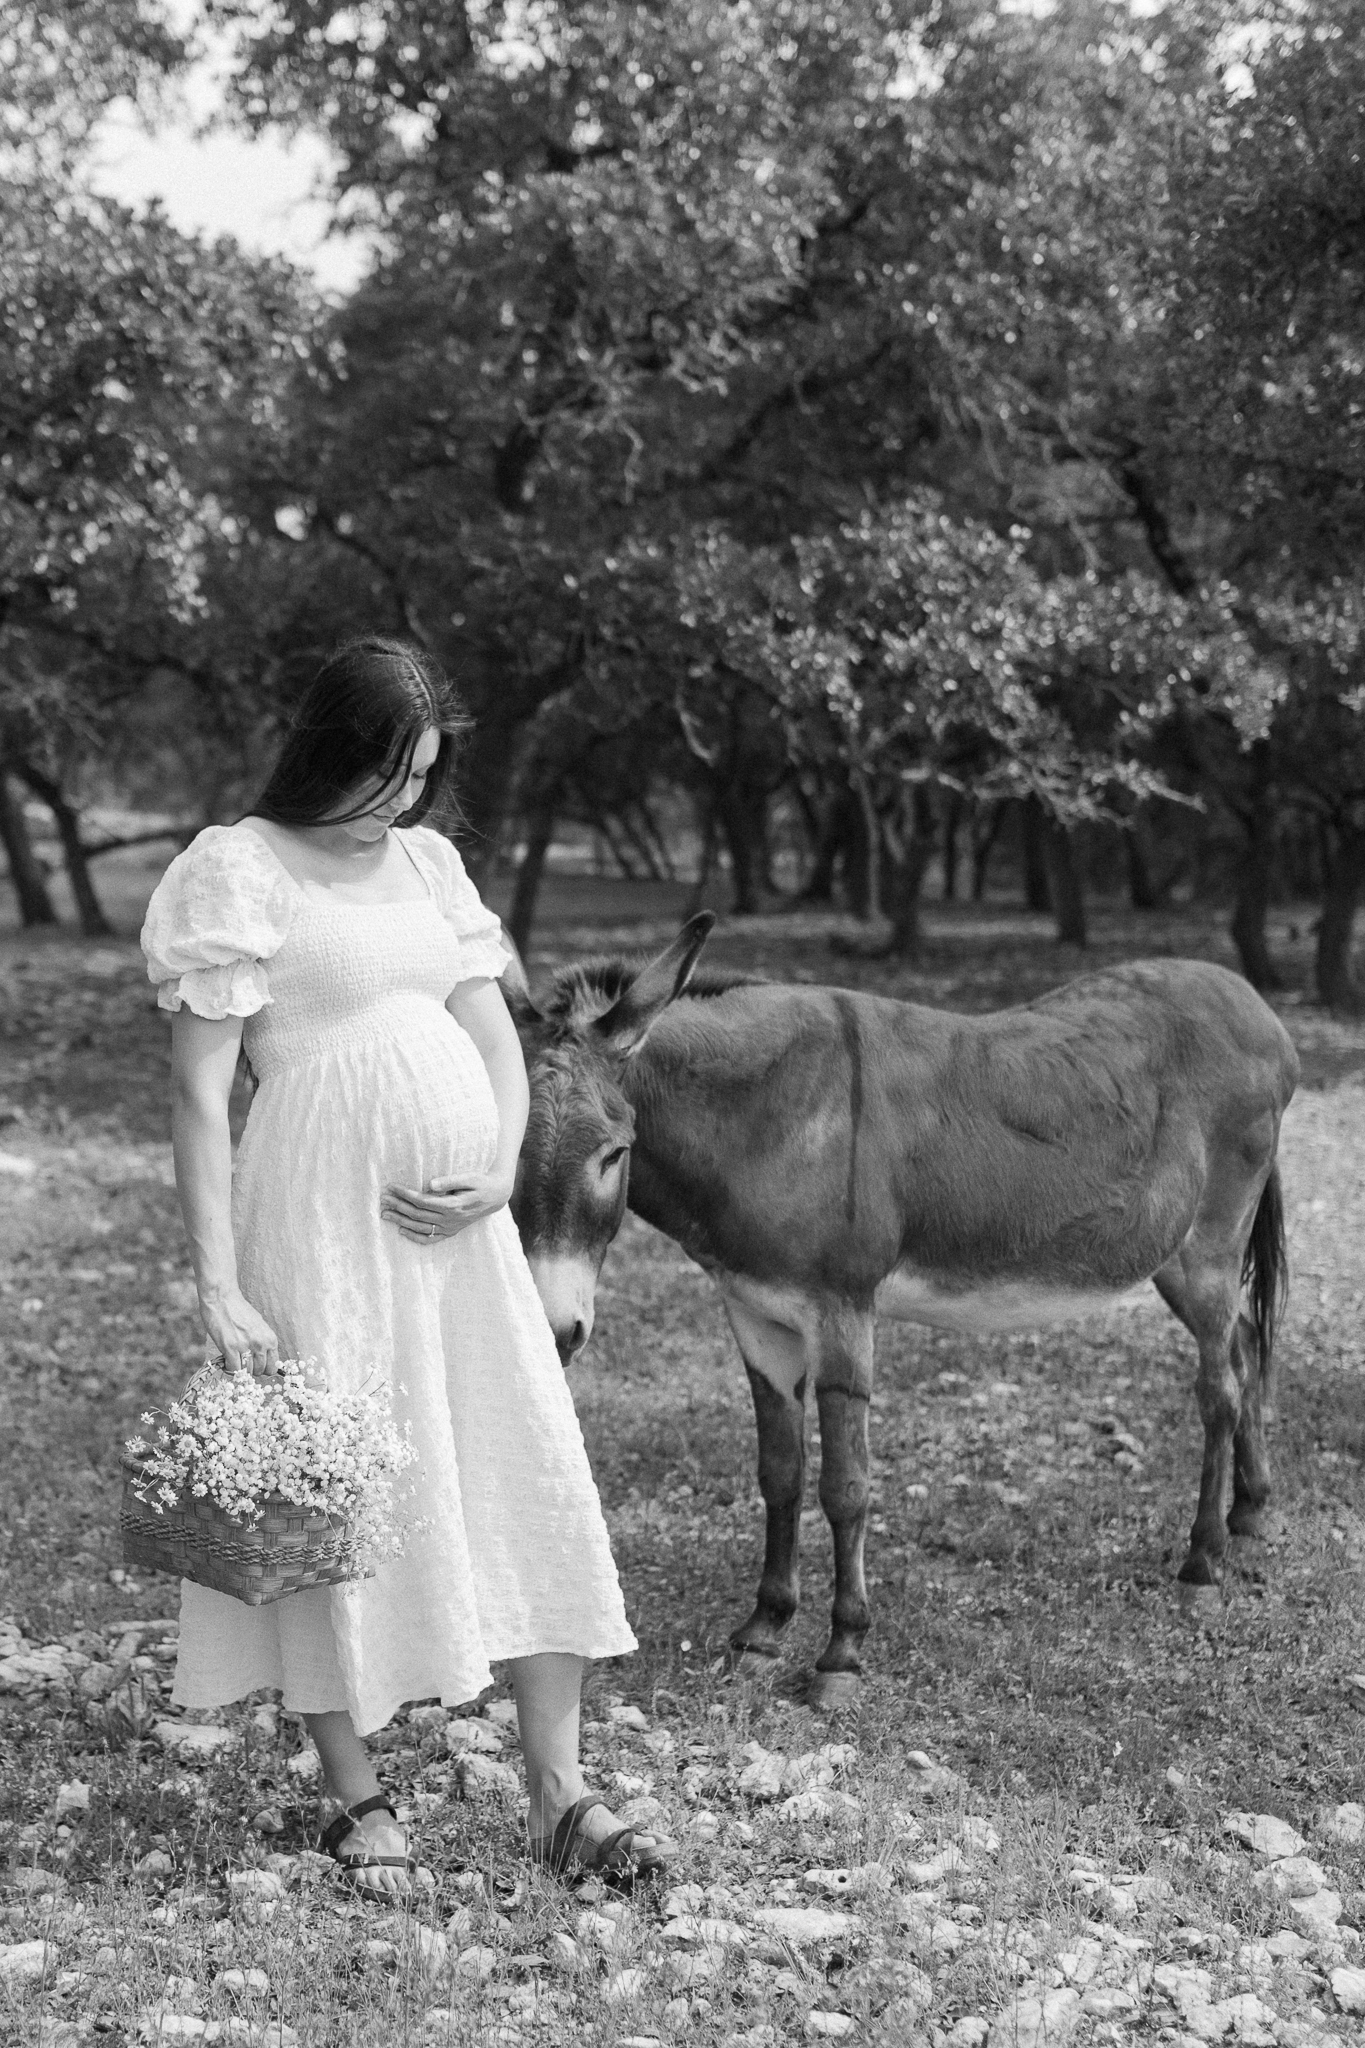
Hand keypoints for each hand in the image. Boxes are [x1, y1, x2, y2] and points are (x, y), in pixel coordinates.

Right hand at [199, 1287, 279, 1374]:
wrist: (222, 1298)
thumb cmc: (239, 1311)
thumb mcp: (259, 1326)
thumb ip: (262, 1343)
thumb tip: (262, 1360)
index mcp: (270, 1339)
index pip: (272, 1367)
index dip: (262, 1369)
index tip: (254, 1366)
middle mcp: (261, 1344)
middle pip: (259, 1372)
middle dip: (250, 1370)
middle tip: (241, 1362)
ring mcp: (246, 1346)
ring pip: (246, 1372)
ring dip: (239, 1369)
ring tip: (233, 1359)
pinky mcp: (230, 1347)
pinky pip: (233, 1369)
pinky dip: (229, 1368)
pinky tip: (226, 1359)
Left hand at [380, 1169, 513, 1245]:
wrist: (496, 1196)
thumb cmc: (481, 1183)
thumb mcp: (470, 1177)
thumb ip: (450, 1180)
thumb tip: (430, 1183)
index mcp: (453, 1205)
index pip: (422, 1201)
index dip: (405, 1194)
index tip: (392, 1187)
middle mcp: (450, 1219)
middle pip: (418, 1214)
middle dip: (398, 1206)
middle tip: (383, 1199)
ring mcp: (450, 1228)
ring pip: (420, 1227)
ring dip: (401, 1221)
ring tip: (385, 1214)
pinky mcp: (451, 1232)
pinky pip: (430, 1239)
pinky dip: (414, 1237)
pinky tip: (401, 1230)